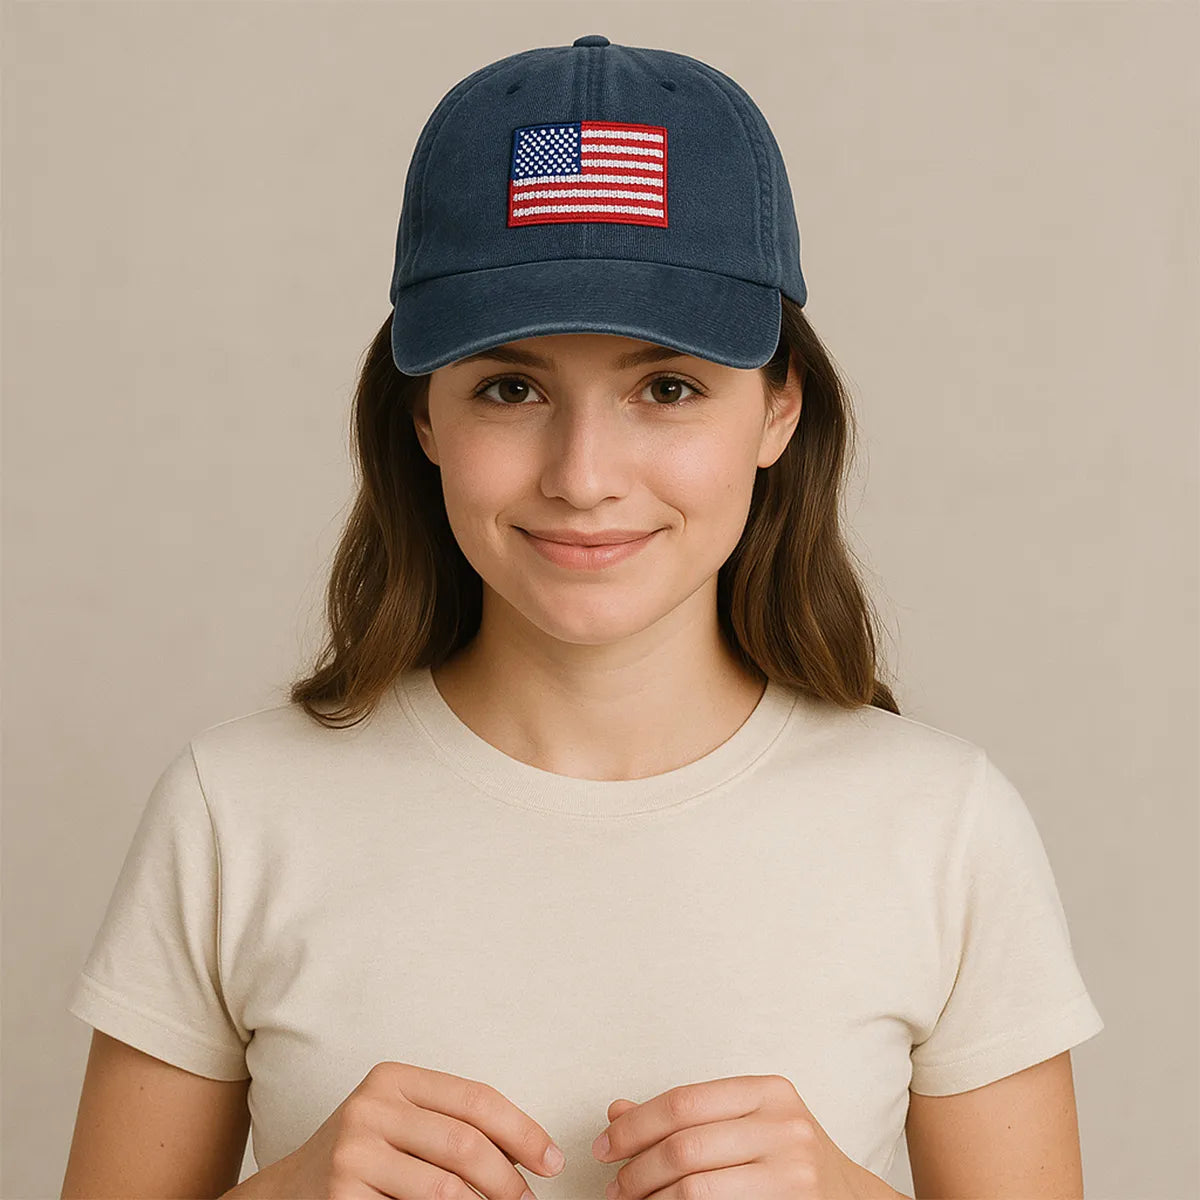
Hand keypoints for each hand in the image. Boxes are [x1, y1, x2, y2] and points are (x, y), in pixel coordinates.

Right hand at [266, 1060, 563, 1198]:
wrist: (287, 1193)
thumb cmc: (361, 1156)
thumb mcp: (401, 1121)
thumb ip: (451, 1124)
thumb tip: (529, 1155)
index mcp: (393, 1078)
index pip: (476, 1099)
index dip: (523, 1131)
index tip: (552, 1161)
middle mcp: (371, 1108)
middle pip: (465, 1144)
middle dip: (508, 1179)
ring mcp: (352, 1153)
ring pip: (444, 1189)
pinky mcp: (342, 1198)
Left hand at [591, 1074, 895, 1198]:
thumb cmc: (785, 1157)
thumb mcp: (742, 1123)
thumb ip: (685, 1116)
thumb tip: (616, 1113)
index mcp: (767, 1091)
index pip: (683, 1101)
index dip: (635, 1126)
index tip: (604, 1147)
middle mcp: (784, 1126)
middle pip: (685, 1147)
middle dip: (636, 1170)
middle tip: (614, 1187)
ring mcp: (793, 1171)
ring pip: (695, 1189)